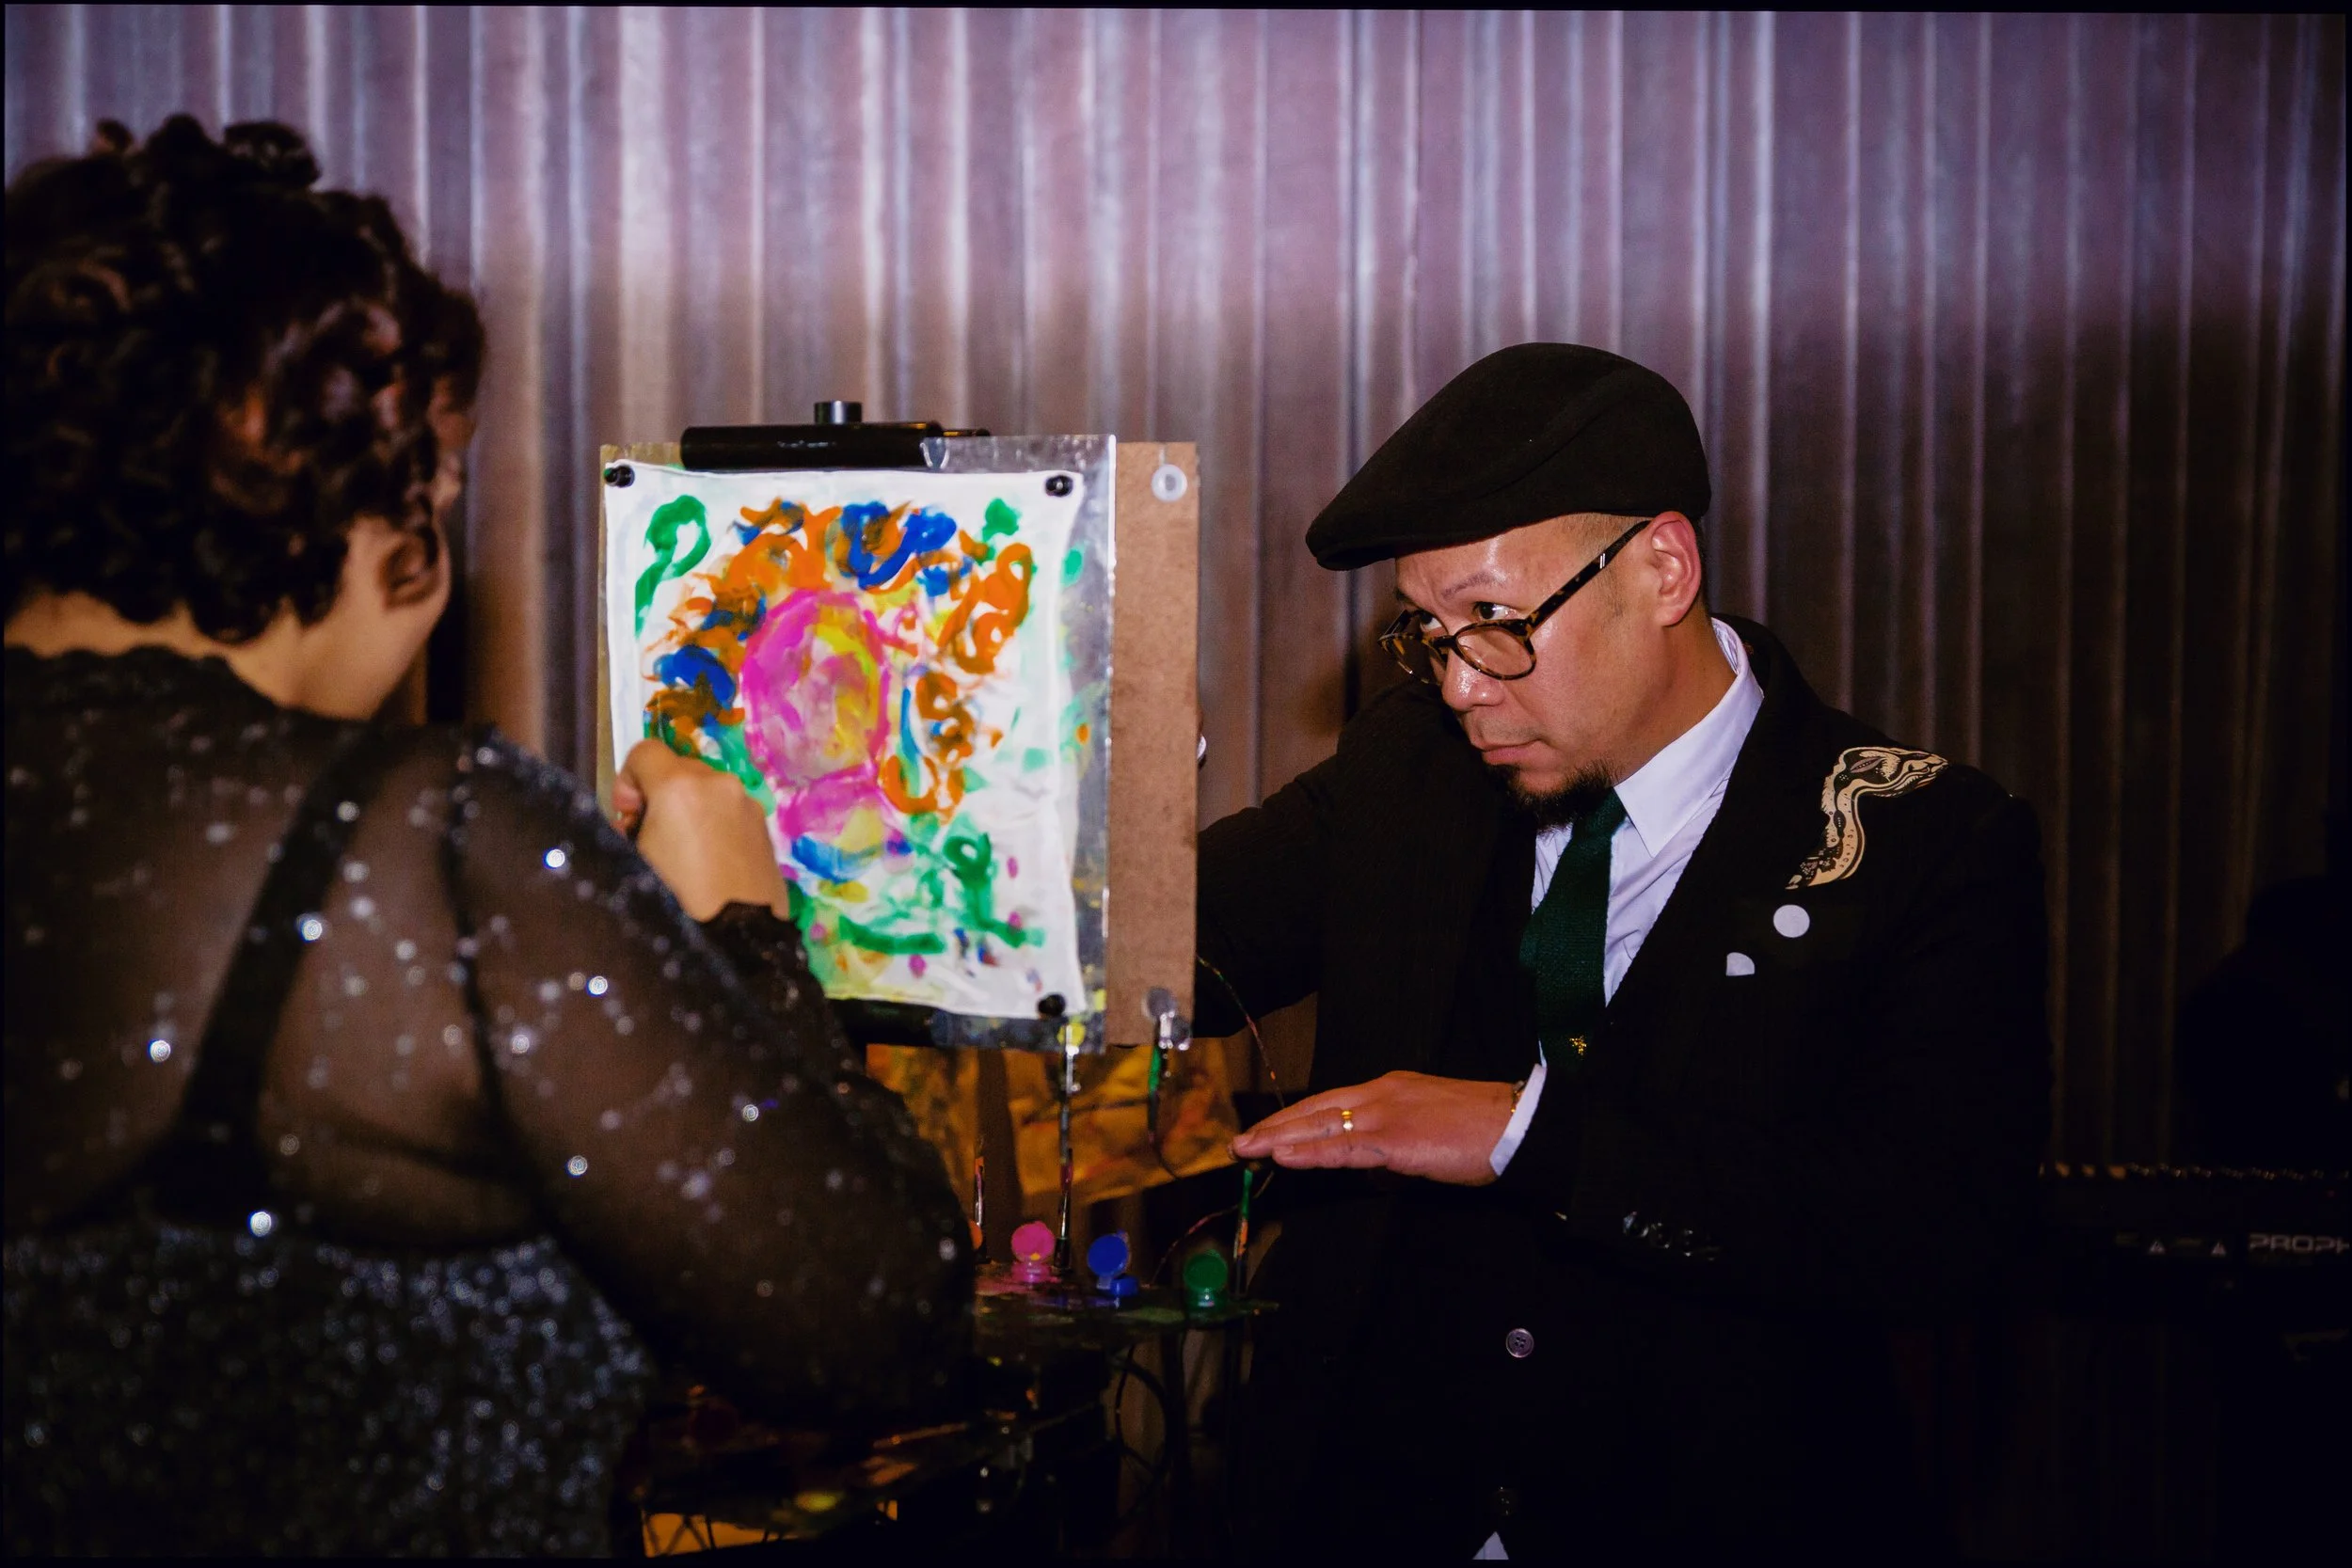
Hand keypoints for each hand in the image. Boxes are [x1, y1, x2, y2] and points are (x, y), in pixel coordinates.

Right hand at [615, 739, 790, 921]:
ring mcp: (747, 802)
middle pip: (678, 769)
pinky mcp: (766, 826)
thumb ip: (626, 826)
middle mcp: (718, 782)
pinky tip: (713, 864)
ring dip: (690, 809)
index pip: (643, 752)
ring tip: (686, 855)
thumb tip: (640, 818)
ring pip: (707, 790)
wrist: (739, 939)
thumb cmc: (674, 900)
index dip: (628, 780)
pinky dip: (716, 824)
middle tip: (654, 839)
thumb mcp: (633, 860)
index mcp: (679, 785)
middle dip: (660, 796)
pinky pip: (730, 811)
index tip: (628, 816)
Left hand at [1229, 1071, 1513, 1185]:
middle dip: (1275, 1126)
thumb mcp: (1429, 1132)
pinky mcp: (1394, 1140)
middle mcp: (1381, 1094)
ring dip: (1278, 1138)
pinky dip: (1308, 1152)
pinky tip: (1281, 1156)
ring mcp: (1386, 1114)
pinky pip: (1342, 1148)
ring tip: (1246, 1149)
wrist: (1518, 1127)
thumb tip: (1369, 1171)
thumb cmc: (1482, 1133)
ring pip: (1320, 1125)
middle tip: (1241, 1142)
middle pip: (1315, 1109)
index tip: (1267, 1131)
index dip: (1295, 1118)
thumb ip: (1394, 1147)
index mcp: (1390, 1089)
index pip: (1330, 1102)